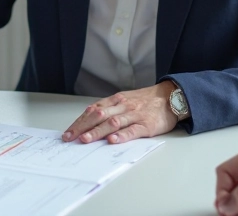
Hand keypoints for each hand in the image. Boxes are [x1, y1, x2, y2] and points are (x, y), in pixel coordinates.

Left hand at [61, 81, 177, 144]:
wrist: (170, 97)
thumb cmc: (145, 101)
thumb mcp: (125, 100)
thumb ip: (109, 110)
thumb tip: (89, 122)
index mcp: (115, 101)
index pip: (92, 111)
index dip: (79, 122)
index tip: (67, 133)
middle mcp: (122, 106)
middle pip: (99, 116)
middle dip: (82, 127)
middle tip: (70, 138)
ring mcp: (134, 115)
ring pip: (113, 123)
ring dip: (97, 132)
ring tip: (86, 139)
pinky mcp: (146, 125)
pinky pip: (132, 130)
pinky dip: (121, 136)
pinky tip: (112, 140)